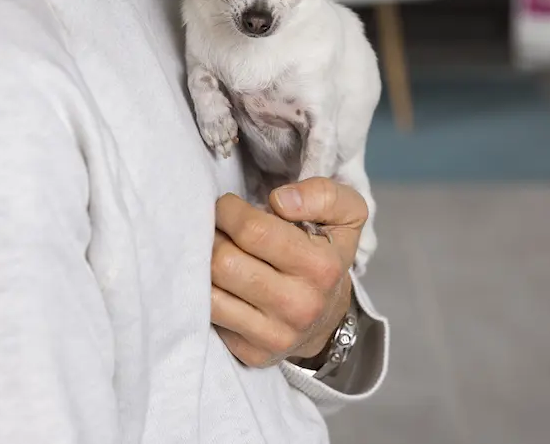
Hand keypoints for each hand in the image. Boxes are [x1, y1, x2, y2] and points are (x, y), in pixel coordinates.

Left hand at [211, 177, 366, 367]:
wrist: (328, 317)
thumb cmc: (328, 256)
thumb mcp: (346, 215)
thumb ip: (323, 194)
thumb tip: (281, 201)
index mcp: (321, 267)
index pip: (252, 230)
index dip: (229, 210)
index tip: (227, 206)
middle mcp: (299, 306)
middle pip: (224, 261)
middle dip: (212, 236)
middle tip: (216, 229)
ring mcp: (275, 335)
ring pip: (210, 293)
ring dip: (203, 266)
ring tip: (214, 253)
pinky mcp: (252, 354)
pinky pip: (209, 319)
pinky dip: (204, 295)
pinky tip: (217, 282)